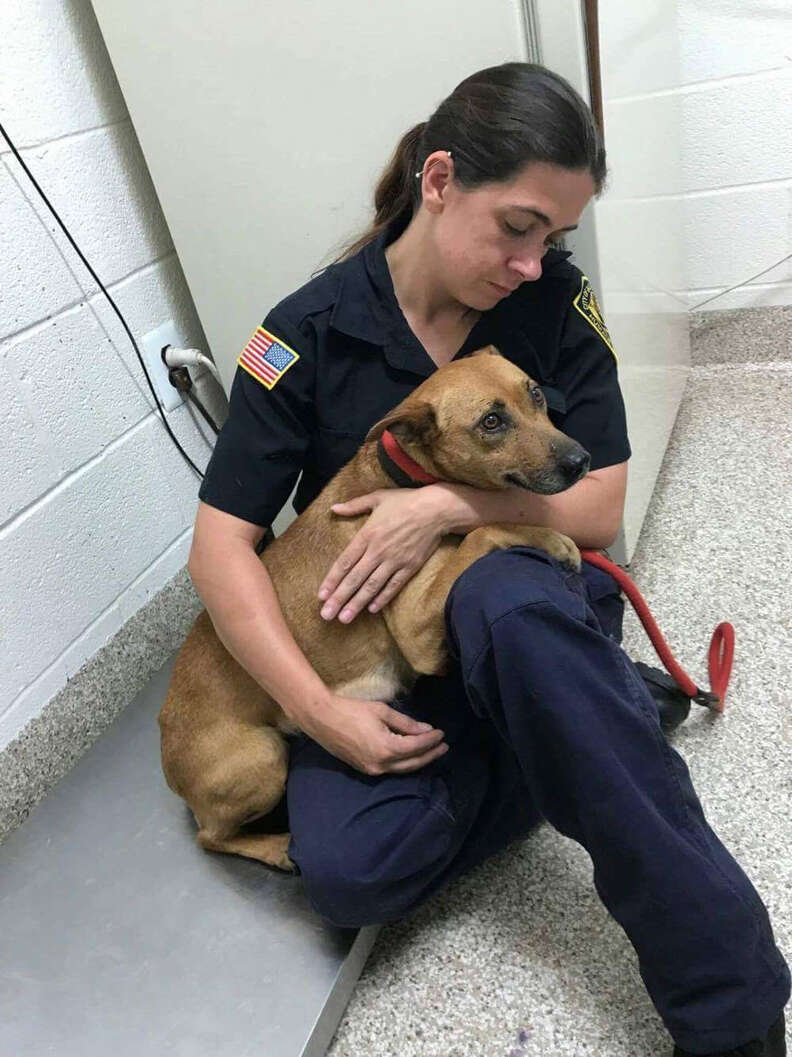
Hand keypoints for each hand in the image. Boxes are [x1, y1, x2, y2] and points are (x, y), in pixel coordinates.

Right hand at [294, 692, 448, 775]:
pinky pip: (390, 769)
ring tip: (432, 751)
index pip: (417, 747)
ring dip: (419, 760)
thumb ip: (406, 723)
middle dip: (430, 755)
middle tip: (444, 746)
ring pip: (402, 769)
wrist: (321, 718)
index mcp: (386, 748)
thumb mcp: (382, 712)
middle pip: (413, 763)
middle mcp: (381, 765)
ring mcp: (371, 770)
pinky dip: (404, 763)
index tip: (441, 733)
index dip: (431, 740)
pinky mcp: (364, 769)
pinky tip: (411, 755)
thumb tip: (426, 729)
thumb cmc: (352, 710)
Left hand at [318, 487, 447, 622]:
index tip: (321, 595)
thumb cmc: (405, 501)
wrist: (436, 509)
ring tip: (345, 618)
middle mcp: (378, 551)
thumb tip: (333, 507)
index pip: (344, 562)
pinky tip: (372, 609)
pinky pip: (394, 586)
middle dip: (339, 598)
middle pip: (354, 579)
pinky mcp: (410, 567)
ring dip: (357, 603)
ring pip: (372, 586)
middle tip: (326, 615)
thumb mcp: (377, 498)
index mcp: (367, 535)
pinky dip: (383, 598)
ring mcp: (394, 561)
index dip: (331, 580)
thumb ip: (354, 505)